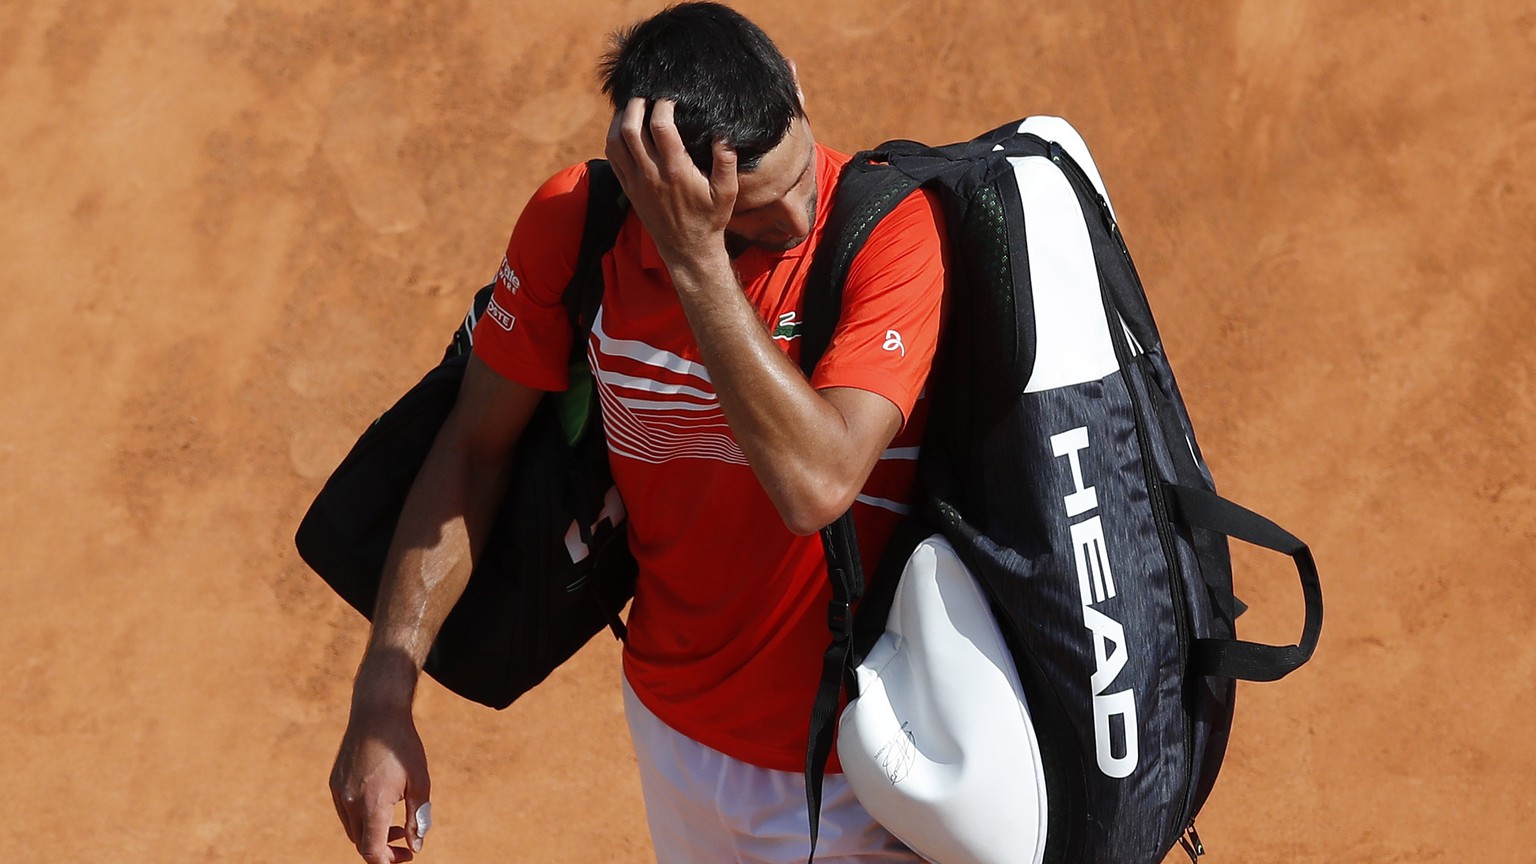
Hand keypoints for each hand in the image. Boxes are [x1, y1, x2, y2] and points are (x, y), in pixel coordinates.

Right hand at [330, 700, 431, 862]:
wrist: (378, 711)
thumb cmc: (403, 745)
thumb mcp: (419, 782)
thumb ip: (417, 818)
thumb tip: (416, 846)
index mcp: (371, 804)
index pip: (371, 851)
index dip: (388, 860)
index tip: (407, 855)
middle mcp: (349, 801)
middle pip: (361, 842)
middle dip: (383, 848)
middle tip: (406, 841)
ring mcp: (338, 791)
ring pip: (353, 828)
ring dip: (372, 834)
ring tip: (397, 824)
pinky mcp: (335, 782)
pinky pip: (346, 812)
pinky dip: (362, 818)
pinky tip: (381, 804)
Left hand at [604, 97, 737, 269]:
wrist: (687, 250)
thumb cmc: (710, 219)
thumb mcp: (728, 192)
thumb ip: (727, 161)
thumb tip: (724, 133)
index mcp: (676, 170)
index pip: (661, 125)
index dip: (663, 104)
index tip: (671, 97)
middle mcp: (651, 174)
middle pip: (632, 128)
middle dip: (637, 104)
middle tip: (646, 94)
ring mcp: (636, 182)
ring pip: (616, 140)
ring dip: (621, 118)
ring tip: (633, 106)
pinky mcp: (628, 189)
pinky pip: (612, 156)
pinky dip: (613, 136)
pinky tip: (624, 127)